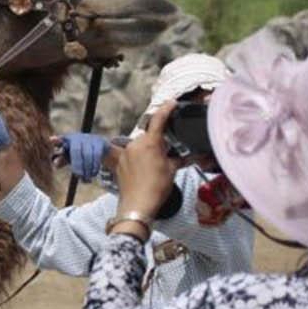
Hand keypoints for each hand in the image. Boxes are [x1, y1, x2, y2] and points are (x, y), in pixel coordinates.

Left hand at [54, 131, 110, 182]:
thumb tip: (55, 164)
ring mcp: (88, 138)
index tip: (51, 140)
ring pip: (87, 154)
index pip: (60, 140)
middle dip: (77, 165)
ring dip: (87, 168)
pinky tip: (93, 174)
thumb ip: (61, 161)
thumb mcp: (69, 157)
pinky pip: (97, 155)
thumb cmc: (79, 153)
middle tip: (78, 176)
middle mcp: (77, 137)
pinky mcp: (99, 142)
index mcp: (66, 140)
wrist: (100, 145)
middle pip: (76, 150)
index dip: (56, 140)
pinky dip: (94, 166)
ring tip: (86, 179)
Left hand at [116, 99, 181, 218]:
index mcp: (149, 143)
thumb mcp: (172, 170)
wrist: (138, 205)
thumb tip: (187, 155)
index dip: (166, 109)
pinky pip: (132, 155)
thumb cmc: (155, 188)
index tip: (172, 103)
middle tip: (168, 153)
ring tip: (156, 166)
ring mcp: (125, 153)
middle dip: (159, 141)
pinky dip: (140, 158)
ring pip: (140, 145)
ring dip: (149, 150)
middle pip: (149, 136)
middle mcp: (135, 144)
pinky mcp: (120, 162)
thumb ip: (178, 157)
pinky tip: (146, 170)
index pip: (158, 120)